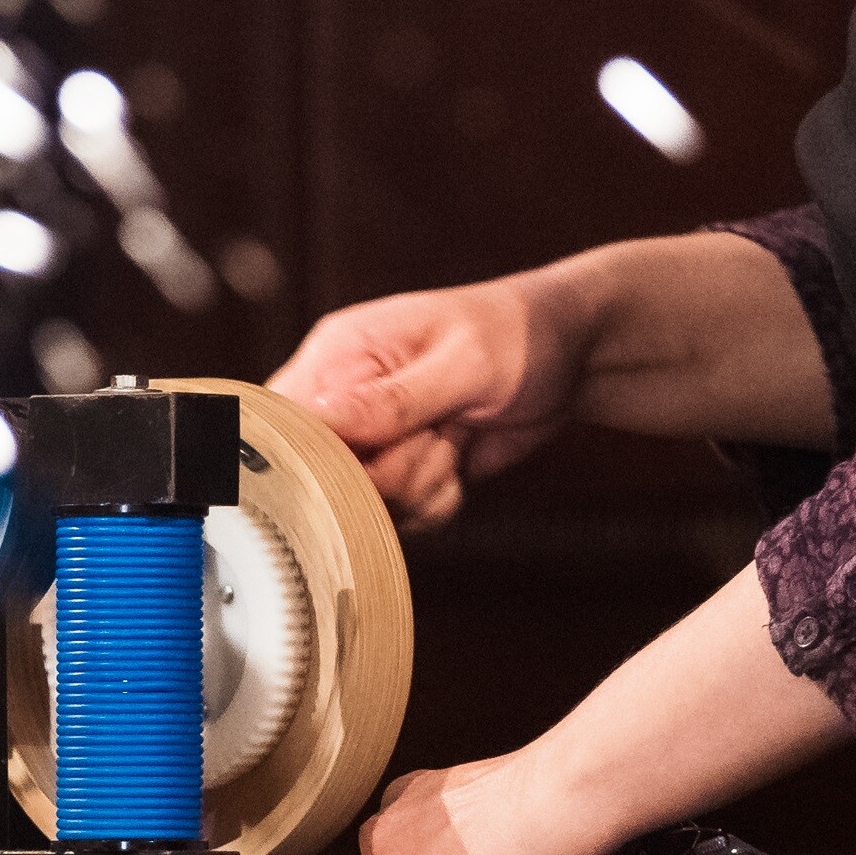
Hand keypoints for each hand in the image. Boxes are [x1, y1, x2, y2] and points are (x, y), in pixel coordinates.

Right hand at [267, 277, 578, 528]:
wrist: (569, 357)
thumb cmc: (517, 336)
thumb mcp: (461, 362)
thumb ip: (390, 399)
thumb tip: (318, 419)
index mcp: (338, 355)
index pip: (286, 422)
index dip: (317, 455)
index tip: (371, 457)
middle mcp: (343, 400)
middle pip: (322, 477)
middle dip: (390, 474)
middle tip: (438, 434)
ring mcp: (371, 441)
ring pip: (364, 505)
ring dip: (420, 486)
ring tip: (454, 438)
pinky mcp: (400, 473)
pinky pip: (399, 518)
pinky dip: (436, 502)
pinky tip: (459, 462)